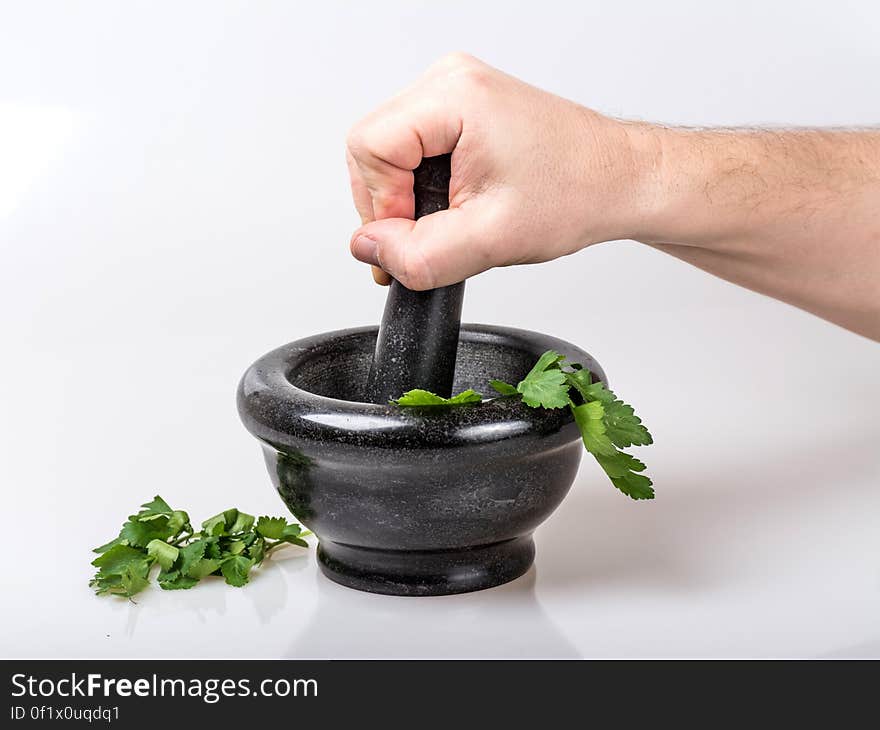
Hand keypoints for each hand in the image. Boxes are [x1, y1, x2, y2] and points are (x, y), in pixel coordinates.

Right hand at [346, 53, 653, 288]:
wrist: (617, 180)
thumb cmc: (577, 193)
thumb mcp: (492, 240)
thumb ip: (420, 254)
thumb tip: (369, 248)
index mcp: (455, 97)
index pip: (368, 148)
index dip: (381, 204)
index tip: (415, 236)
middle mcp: (449, 81)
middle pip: (370, 148)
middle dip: (390, 205)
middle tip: (430, 236)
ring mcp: (454, 91)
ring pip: (387, 152)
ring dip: (405, 199)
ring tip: (450, 221)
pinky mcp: (460, 108)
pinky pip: (411, 149)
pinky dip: (420, 188)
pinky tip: (453, 206)